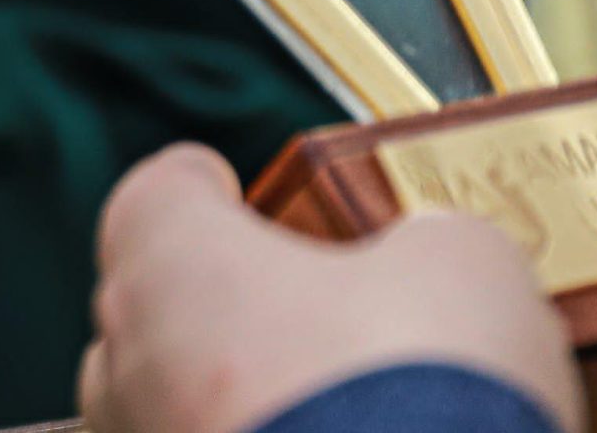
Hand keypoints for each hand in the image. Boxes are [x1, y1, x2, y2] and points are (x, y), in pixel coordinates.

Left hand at [79, 145, 581, 432]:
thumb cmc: (417, 402)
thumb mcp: (463, 264)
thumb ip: (423, 241)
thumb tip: (430, 257)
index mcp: (174, 266)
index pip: (155, 196)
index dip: (201, 189)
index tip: (228, 187)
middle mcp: (133, 374)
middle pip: (152, 316)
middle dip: (224, 308)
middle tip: (311, 309)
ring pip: (171, 416)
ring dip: (238, 403)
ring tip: (340, 409)